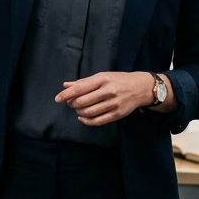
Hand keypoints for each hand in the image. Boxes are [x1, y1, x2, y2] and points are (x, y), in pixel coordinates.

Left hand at [55, 71, 174, 125]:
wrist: (140, 88)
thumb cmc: (118, 80)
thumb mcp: (102, 76)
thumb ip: (83, 82)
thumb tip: (66, 85)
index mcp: (103, 79)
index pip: (80, 88)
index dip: (67, 95)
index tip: (57, 98)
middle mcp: (108, 91)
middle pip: (82, 102)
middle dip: (72, 104)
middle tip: (71, 103)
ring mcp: (114, 103)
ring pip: (89, 112)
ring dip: (79, 112)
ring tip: (78, 109)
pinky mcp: (117, 114)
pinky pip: (97, 121)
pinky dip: (86, 121)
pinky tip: (83, 117)